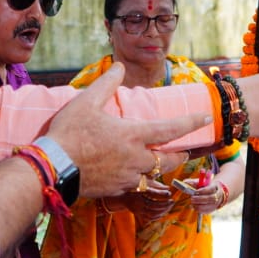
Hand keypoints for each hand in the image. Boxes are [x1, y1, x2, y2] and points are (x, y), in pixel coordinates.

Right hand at [46, 63, 207, 199]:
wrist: (53, 168)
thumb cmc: (69, 134)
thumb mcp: (86, 102)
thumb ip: (106, 84)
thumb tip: (119, 67)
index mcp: (133, 135)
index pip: (171, 129)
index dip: (191, 122)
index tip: (206, 118)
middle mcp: (135, 159)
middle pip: (169, 160)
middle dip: (180, 155)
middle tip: (184, 150)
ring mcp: (126, 177)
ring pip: (153, 175)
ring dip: (159, 168)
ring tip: (158, 162)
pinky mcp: (115, 190)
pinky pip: (135, 186)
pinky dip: (138, 179)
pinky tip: (132, 174)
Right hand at [133, 180, 173, 224]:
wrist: (122, 199)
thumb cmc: (134, 190)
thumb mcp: (143, 186)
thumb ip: (155, 188)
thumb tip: (168, 188)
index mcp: (139, 195)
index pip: (153, 196)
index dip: (162, 196)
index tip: (170, 194)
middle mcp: (138, 204)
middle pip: (154, 206)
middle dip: (165, 205)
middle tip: (172, 201)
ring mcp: (138, 211)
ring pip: (152, 214)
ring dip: (162, 211)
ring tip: (169, 207)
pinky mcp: (139, 215)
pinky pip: (150, 218)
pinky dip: (157, 216)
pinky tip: (163, 212)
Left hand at [188, 181, 225, 215]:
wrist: (214, 193)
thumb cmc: (206, 186)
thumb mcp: (202, 182)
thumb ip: (193, 182)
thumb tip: (185, 182)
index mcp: (215, 187)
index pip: (210, 189)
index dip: (203, 191)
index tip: (195, 192)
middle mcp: (218, 196)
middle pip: (210, 198)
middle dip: (200, 199)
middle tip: (192, 198)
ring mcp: (216, 203)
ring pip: (208, 206)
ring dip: (199, 205)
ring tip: (192, 203)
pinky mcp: (212, 209)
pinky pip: (206, 211)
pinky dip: (199, 210)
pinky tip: (194, 206)